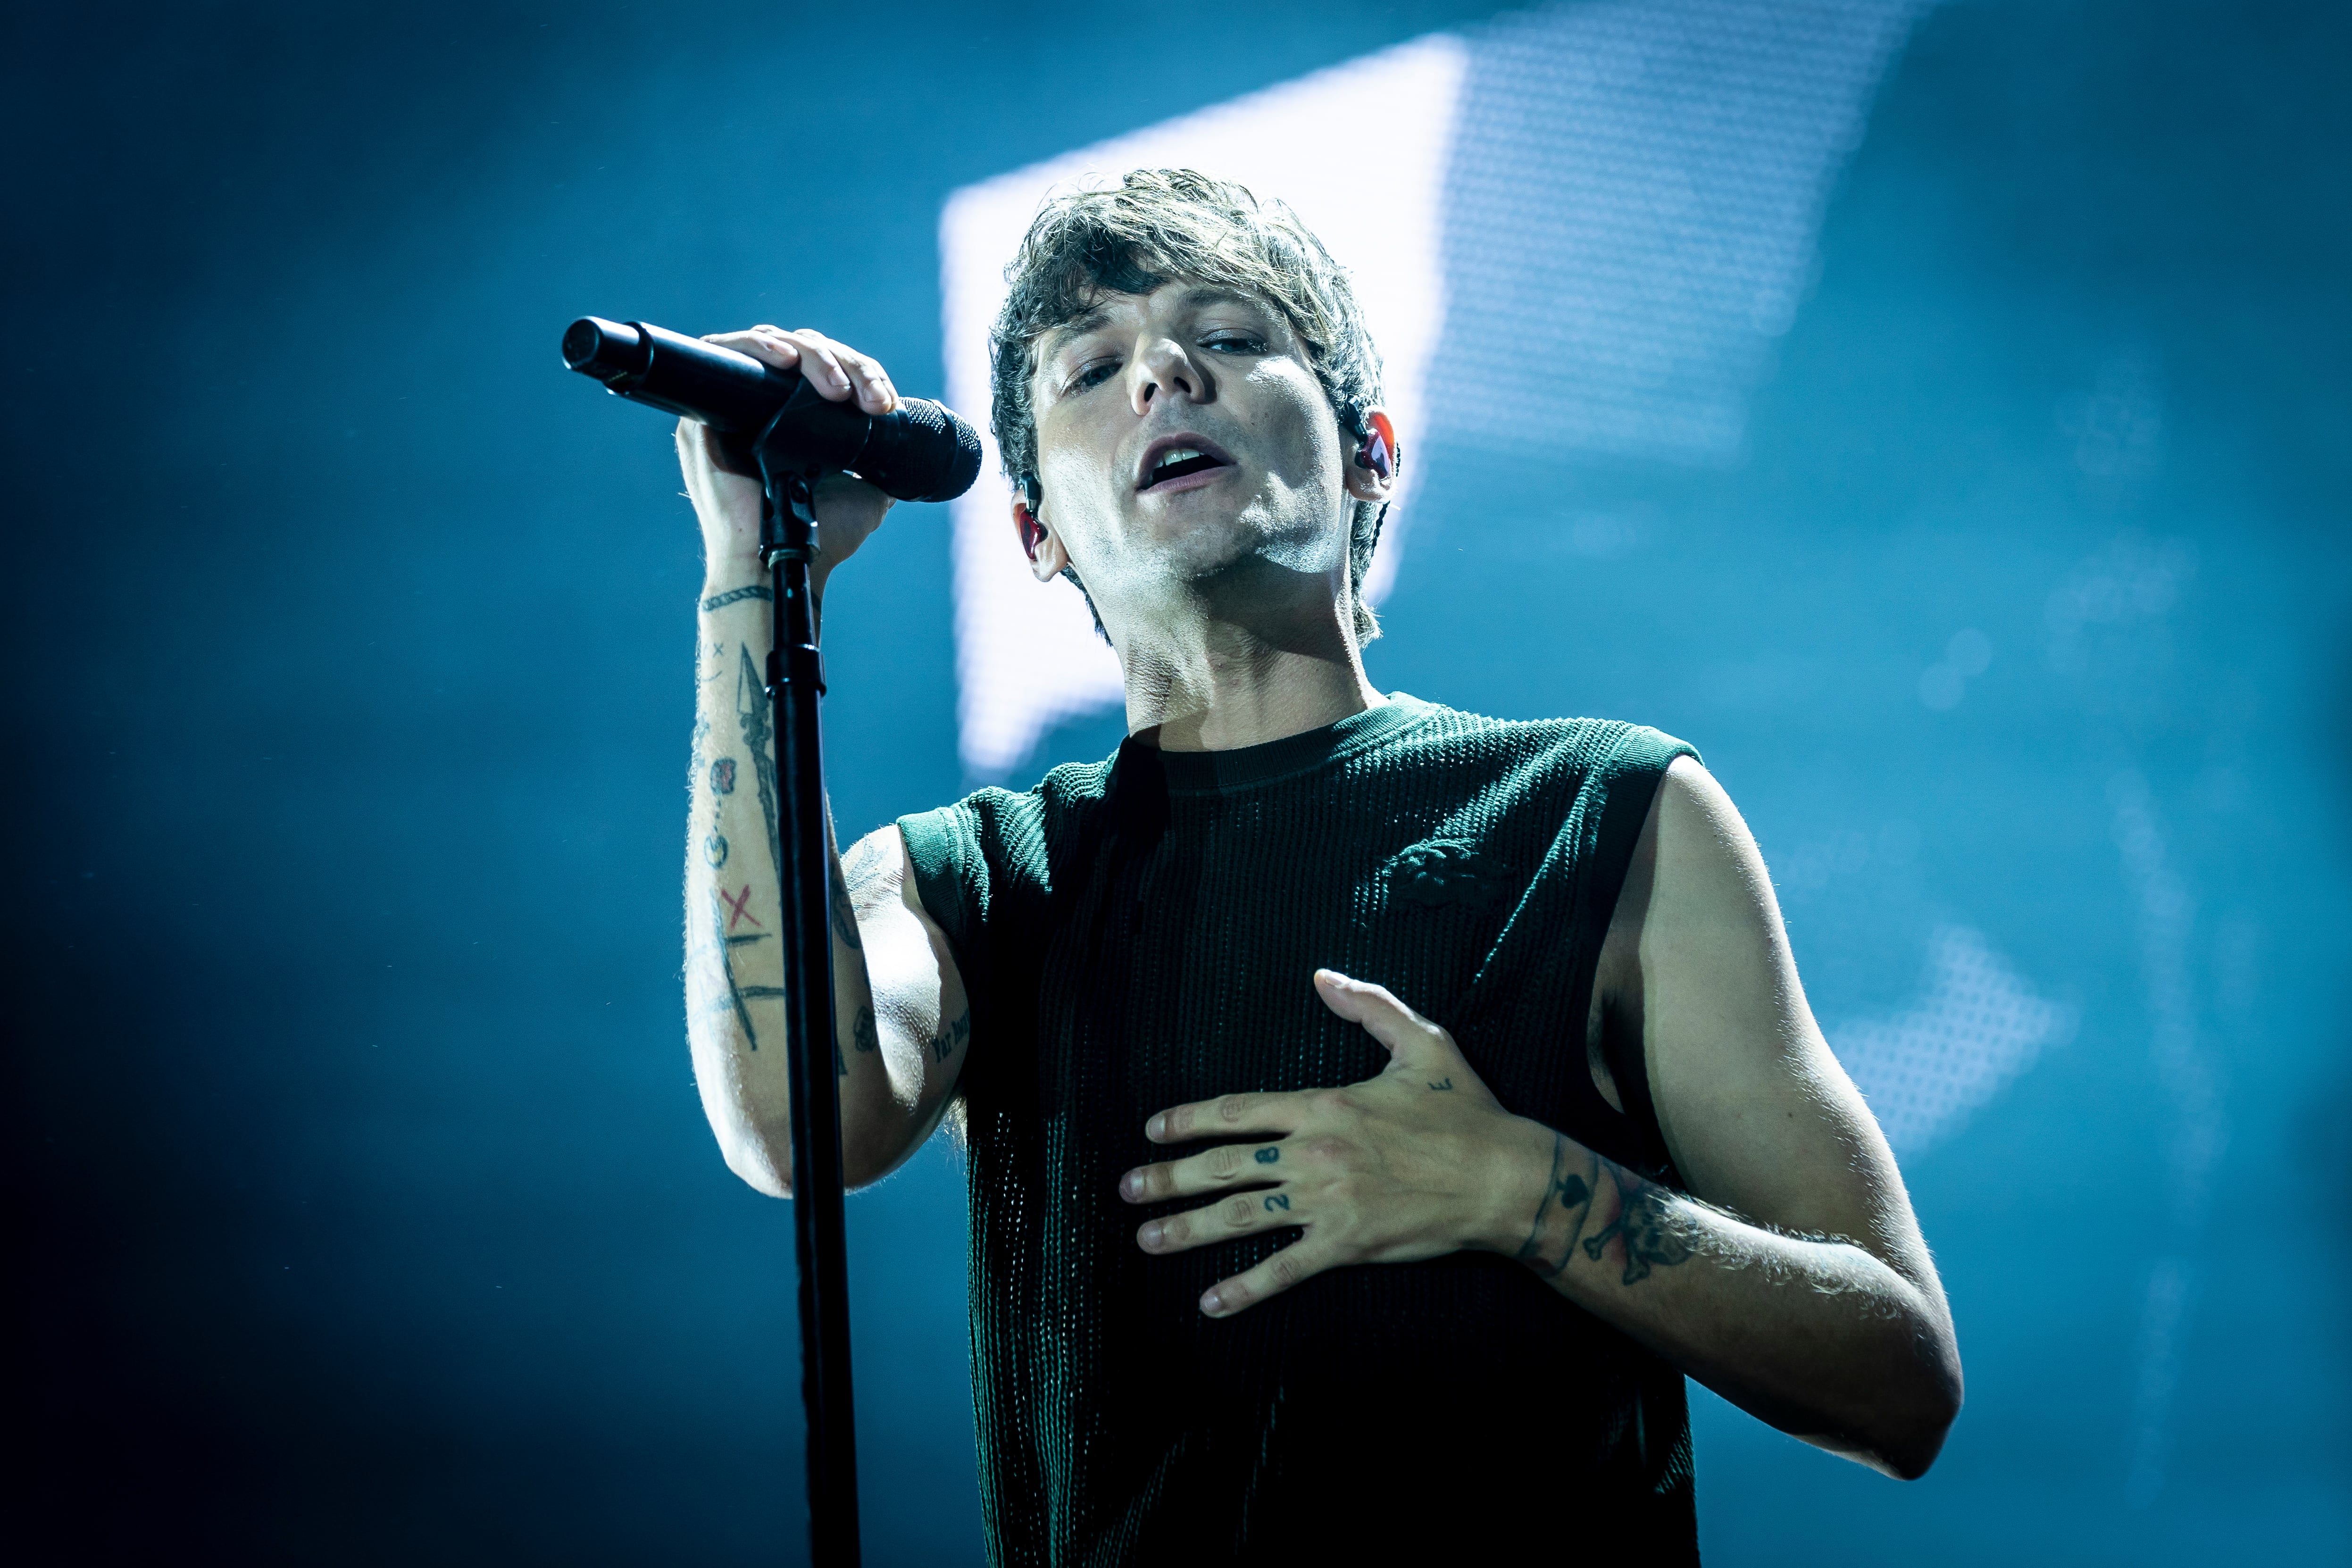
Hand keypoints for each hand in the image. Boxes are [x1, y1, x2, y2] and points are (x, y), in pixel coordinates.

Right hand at [675, 325, 899, 589]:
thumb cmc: (819, 536)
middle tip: (867, 399)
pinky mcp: (701, 415)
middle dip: (844, 364)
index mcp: (796, 421)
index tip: (883, 403)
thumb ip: (882, 463)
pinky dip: (755, 348)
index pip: (826, 369)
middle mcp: (762, 409)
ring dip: (811, 356)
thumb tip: (915, 436)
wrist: (782, 563)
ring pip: (771, 346)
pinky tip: (785, 362)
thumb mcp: (865, 492)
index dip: (859, 372)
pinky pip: (721, 354)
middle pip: (803, 352)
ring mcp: (730, 409)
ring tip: (835, 386)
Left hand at [1120, 969, 1553, 1316]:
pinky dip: (1244, 1289)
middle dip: (1169, 1177)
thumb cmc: (1465, 1111)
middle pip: (1224, 1164)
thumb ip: (1369, 1006)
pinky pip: (1284, 1270)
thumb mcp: (1422, 1041)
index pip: (1238, 1110)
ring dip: (1188, 1229)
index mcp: (1324, 1105)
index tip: (1154, 1130)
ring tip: (1145, 1238)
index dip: (1189, 1119)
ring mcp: (1327, 1202)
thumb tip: (1323, 977)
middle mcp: (1314, 1153)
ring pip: (1240, 1217)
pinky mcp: (1347, 1245)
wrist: (1504, 1178)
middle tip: (1128, 1188)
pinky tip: (1209, 1303)